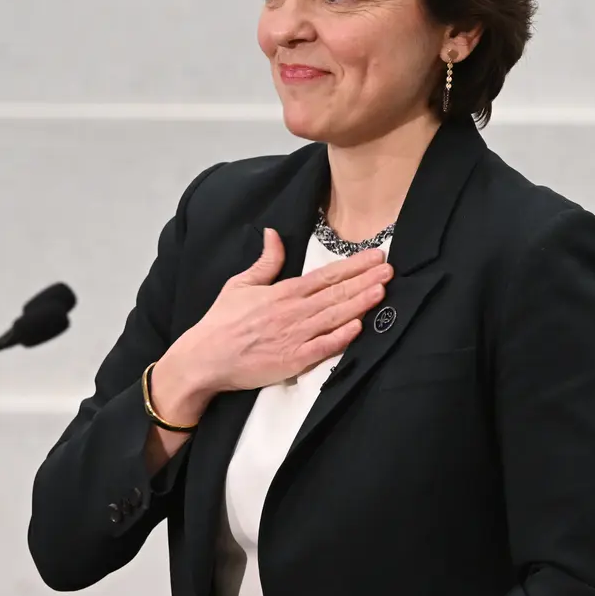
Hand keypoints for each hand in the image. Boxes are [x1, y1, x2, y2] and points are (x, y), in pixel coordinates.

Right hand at [159, 228, 390, 404]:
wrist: (205, 358)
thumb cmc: (221, 322)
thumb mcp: (240, 284)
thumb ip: (265, 262)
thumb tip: (274, 234)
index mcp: (282, 293)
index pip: (324, 275)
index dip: (353, 265)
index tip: (375, 256)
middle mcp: (292, 312)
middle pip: (335, 293)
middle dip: (365, 280)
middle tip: (390, 269)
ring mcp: (294, 337)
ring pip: (334, 317)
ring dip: (360, 303)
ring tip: (382, 290)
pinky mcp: (292, 361)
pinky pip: (322, 348)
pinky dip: (341, 337)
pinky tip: (358, 326)